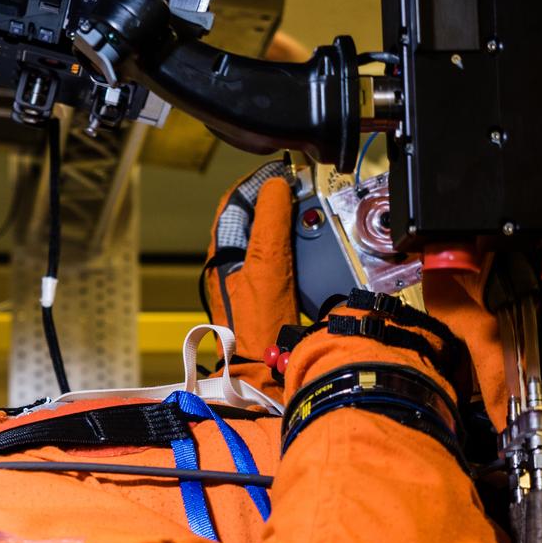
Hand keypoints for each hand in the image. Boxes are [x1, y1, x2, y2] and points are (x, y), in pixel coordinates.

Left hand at [202, 160, 298, 364]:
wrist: (264, 372)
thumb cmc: (256, 326)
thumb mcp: (266, 266)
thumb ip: (271, 225)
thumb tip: (275, 184)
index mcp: (224, 253)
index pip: (236, 201)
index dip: (259, 182)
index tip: (285, 170)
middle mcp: (235, 263)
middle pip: (257, 216)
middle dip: (280, 200)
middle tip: (305, 188)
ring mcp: (254, 278)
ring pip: (274, 236)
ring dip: (294, 222)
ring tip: (313, 211)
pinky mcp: (273, 293)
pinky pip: (288, 259)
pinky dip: (302, 247)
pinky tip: (317, 246)